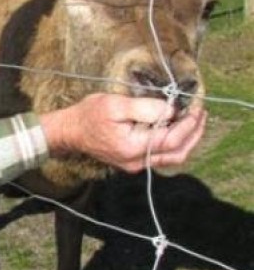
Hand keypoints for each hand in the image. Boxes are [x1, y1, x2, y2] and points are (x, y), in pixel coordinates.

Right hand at [40, 93, 206, 172]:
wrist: (69, 132)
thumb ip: (145, 108)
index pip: (171, 139)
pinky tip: (175, 128)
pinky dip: (174, 143)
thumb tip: (170, 111)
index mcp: (133, 147)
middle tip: (200, 114)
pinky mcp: (132, 161)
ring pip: (171, 158)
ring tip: (193, 121)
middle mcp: (136, 161)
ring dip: (187, 140)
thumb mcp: (115, 104)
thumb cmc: (88, 115)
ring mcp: (135, 164)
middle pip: (177, 153)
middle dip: (194, 134)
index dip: (188, 124)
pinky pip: (161, 156)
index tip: (196, 108)